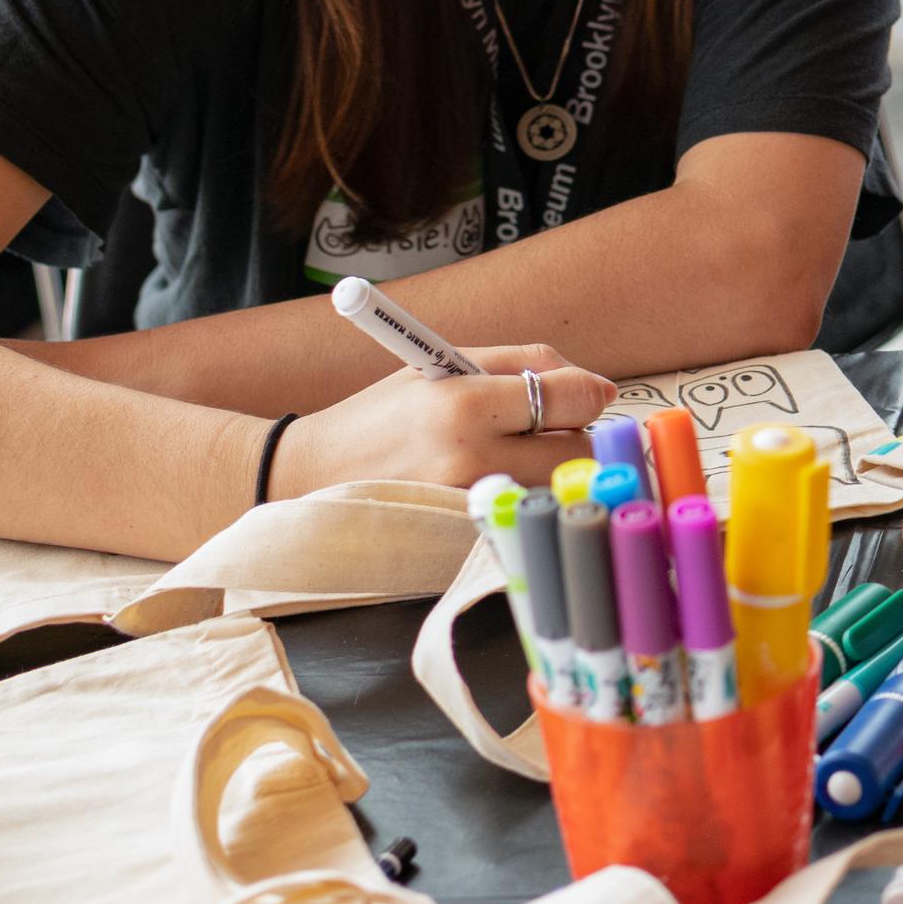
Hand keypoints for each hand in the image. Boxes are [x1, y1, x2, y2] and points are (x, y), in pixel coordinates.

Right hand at [274, 342, 613, 497]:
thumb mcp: (441, 365)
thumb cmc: (381, 415)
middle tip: (547, 427)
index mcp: (465, 404)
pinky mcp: (465, 541)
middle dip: (574, 435)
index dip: (589, 393)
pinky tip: (496, 486)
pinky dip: (524, 501)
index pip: (571, 399)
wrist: (310, 477)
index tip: (588, 394)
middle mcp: (472, 459)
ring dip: (552, 470)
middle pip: (577, 450)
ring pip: (556, 487)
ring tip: (513, 454)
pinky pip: (524, 515)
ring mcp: (470, 507)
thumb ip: (520, 362)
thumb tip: (592, 384)